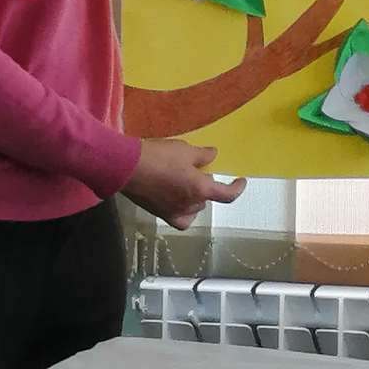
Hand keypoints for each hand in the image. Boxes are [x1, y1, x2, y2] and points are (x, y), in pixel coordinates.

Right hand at [122, 139, 246, 229]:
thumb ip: (202, 155)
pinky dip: (184, 211)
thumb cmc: (158, 156)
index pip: (227, 195)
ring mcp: (174, 212)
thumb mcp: (184, 150)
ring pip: (194, 207)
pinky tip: (178, 201)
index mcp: (200, 190)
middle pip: (206, 198)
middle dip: (206, 185)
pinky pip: (180, 218)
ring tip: (186, 181)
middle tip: (197, 170)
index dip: (237, 188)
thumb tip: (214, 156)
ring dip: (195, 196)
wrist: (126, 167)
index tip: (241, 181)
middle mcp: (190, 205)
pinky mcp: (160, 214)